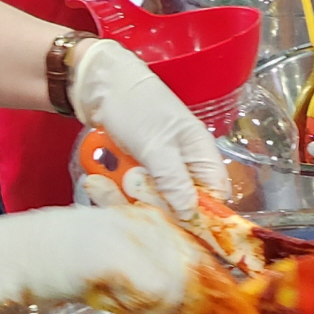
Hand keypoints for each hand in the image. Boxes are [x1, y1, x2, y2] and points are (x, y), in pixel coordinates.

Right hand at [0, 202, 202, 313]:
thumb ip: (146, 272)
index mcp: (149, 219)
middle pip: (197, 273)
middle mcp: (149, 221)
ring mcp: (136, 234)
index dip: (200, 293)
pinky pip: (157, 297)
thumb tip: (181, 304)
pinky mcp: (122, 255)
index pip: (198, 255)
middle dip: (184, 312)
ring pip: (179, 289)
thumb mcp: (110, 263)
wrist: (11, 258)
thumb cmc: (54, 264)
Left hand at [66, 38, 229, 218]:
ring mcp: (159, 169)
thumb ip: (174, 180)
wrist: (100, 84)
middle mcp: (185, 165)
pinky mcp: (137, 172)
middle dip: (155, 207)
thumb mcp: (156, 146)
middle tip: (132, 198)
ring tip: (106, 184)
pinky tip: (97, 182)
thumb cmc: (136, 107)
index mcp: (201, 154)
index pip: (216, 195)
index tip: (179, 229)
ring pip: (152, 201)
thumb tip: (191, 215)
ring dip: (127, 198)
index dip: (202, 216)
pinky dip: (114, 190)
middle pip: (181, 204)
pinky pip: (131, 193)